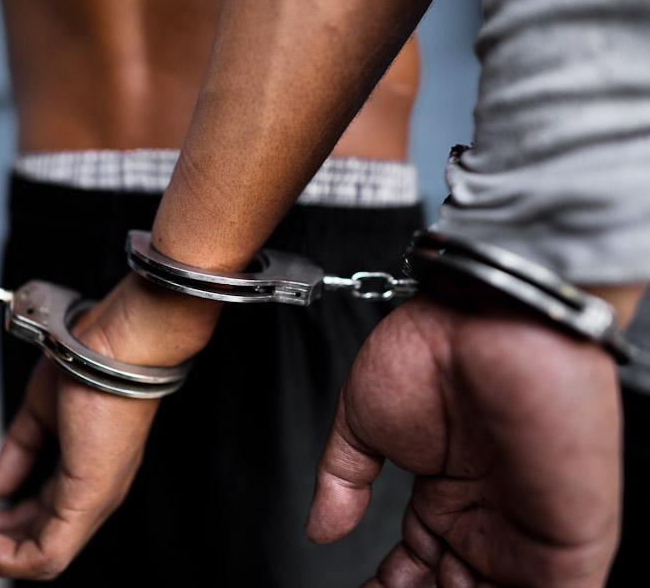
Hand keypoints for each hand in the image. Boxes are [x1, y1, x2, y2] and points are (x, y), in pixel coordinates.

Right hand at [0, 273, 218, 578]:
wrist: (111, 344)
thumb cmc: (87, 364)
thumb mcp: (40, 415)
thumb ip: (20, 451)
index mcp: (86, 470)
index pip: (44, 518)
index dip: (2, 526)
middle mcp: (96, 492)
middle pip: (42, 544)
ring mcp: (96, 498)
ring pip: (44, 558)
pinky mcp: (90, 498)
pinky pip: (47, 553)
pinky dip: (8, 558)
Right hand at [306, 295, 620, 586]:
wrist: (491, 323)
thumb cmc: (438, 346)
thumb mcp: (363, 418)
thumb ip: (341, 480)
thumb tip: (318, 525)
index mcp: (448, 490)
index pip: (420, 562)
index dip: (391, 584)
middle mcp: (490, 514)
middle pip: (454, 585)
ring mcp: (527, 531)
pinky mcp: (566, 546)